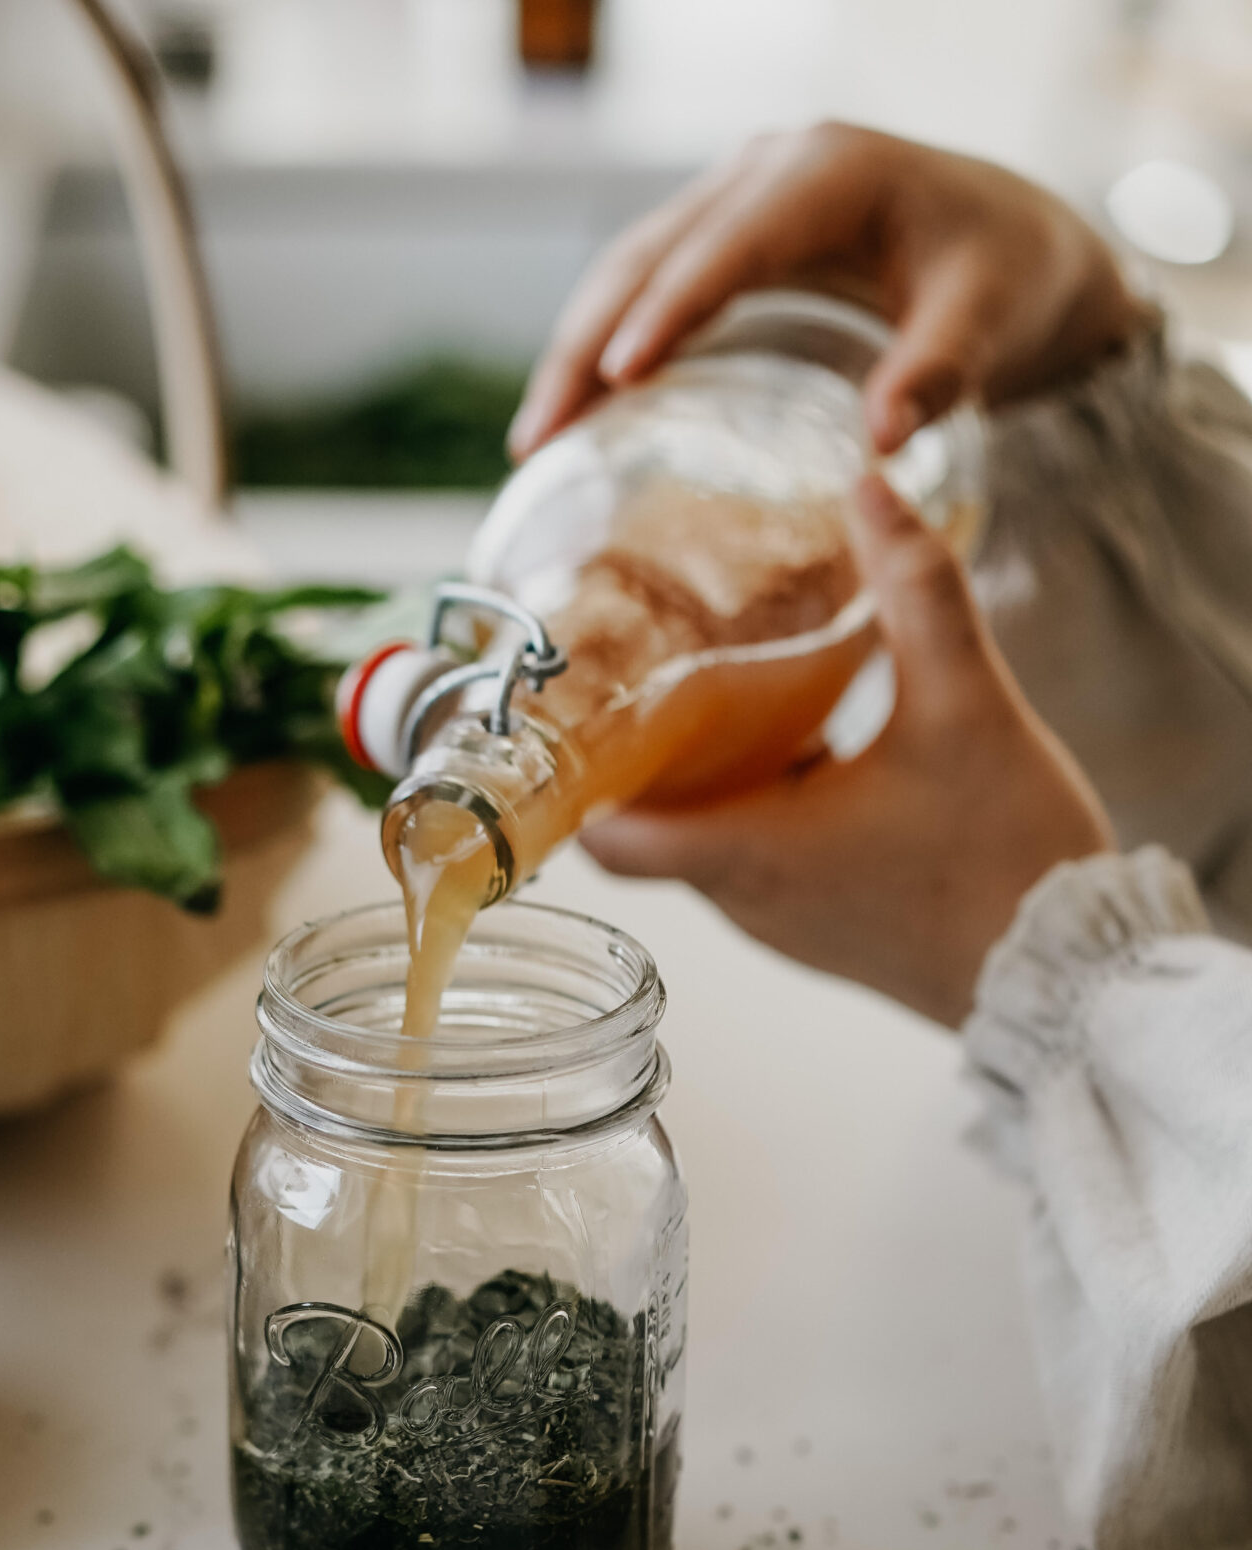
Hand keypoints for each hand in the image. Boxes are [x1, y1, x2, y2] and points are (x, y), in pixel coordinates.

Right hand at [510, 122, 1148, 458]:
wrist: (1016, 244)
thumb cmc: (1004, 278)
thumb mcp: (988, 323)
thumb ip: (939, 374)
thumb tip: (883, 443)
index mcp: (829, 172)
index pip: (730, 243)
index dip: (670, 308)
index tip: (619, 376)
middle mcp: (769, 169)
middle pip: (651, 253)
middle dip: (587, 343)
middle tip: (540, 439)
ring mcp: (739, 197)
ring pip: (630, 268)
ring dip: (577, 351)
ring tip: (536, 445)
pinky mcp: (726, 234)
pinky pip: (647, 286)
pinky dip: (604, 346)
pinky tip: (574, 418)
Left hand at [580, 476, 1112, 1028]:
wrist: (1071, 974)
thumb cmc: (1013, 860)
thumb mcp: (967, 705)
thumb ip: (917, 591)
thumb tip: (869, 485)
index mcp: (751, 853)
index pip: (606, 837)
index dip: (572, 775)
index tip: (569, 704)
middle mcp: (748, 900)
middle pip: (646, 822)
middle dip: (637, 745)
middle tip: (638, 654)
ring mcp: (783, 922)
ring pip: (702, 837)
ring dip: (698, 772)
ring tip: (705, 679)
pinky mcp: (821, 926)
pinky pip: (754, 855)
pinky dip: (750, 800)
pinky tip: (788, 736)